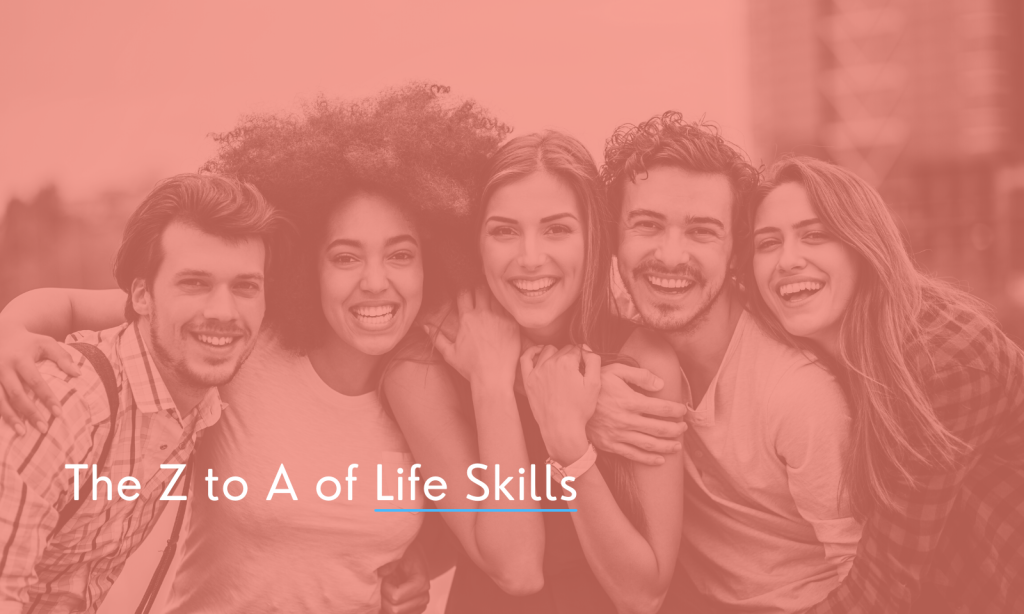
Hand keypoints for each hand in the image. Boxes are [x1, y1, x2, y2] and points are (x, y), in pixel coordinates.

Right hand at [0, 325, 79, 434]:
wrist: (1, 333)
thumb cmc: (29, 342)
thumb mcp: (47, 343)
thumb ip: (63, 357)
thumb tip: (78, 374)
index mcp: (21, 359)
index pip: (36, 381)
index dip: (47, 398)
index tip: (58, 413)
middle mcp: (3, 367)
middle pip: (16, 394)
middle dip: (29, 412)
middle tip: (43, 429)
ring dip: (10, 417)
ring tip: (23, 433)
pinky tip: (6, 426)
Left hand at [379, 545, 430, 613]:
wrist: (415, 558)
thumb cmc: (407, 555)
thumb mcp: (399, 554)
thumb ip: (390, 563)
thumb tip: (381, 572)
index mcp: (420, 582)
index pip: (395, 597)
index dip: (385, 588)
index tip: (388, 576)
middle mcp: (424, 597)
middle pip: (395, 610)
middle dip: (385, 597)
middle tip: (388, 583)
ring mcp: (420, 606)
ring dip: (388, 604)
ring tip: (391, 589)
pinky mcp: (416, 610)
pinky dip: (391, 609)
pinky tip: (391, 598)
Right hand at [425, 287, 519, 387]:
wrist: (493, 378)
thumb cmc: (470, 368)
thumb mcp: (449, 353)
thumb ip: (436, 338)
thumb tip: (424, 326)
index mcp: (467, 318)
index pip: (464, 293)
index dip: (464, 290)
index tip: (466, 292)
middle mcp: (483, 314)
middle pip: (481, 290)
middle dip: (479, 288)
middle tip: (479, 290)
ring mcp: (500, 317)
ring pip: (495, 296)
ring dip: (492, 295)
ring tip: (492, 296)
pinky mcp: (512, 323)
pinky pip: (509, 307)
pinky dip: (505, 305)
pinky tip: (504, 308)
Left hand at [521, 344, 600, 463]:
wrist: (561, 428)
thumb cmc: (579, 408)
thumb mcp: (594, 384)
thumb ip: (593, 360)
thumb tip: (586, 348)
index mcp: (567, 362)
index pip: (577, 349)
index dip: (583, 358)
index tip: (584, 369)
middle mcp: (550, 363)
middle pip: (564, 350)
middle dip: (571, 357)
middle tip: (575, 373)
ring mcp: (537, 371)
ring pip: (548, 350)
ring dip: (556, 354)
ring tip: (562, 365)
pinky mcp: (528, 380)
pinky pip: (526, 358)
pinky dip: (533, 352)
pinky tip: (540, 352)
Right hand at [586, 363, 687, 465]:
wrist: (570, 403)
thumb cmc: (596, 384)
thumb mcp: (615, 371)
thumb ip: (639, 375)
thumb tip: (661, 384)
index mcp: (630, 401)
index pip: (662, 408)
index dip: (676, 410)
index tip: (683, 411)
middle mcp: (627, 420)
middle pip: (659, 428)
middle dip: (676, 429)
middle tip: (684, 428)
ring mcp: (618, 434)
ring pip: (649, 444)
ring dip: (667, 446)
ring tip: (678, 446)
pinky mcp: (610, 444)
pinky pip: (633, 455)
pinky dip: (649, 459)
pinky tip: (660, 460)